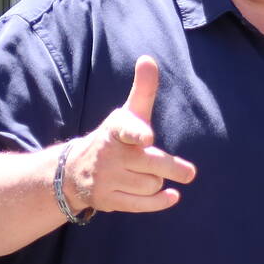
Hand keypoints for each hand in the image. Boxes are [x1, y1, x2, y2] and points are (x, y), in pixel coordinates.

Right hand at [69, 57, 197, 213]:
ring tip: (149, 175)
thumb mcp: (127, 114)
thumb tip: (148, 59)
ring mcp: (107, 178)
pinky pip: (141, 204)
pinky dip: (159, 202)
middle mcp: (109, 153)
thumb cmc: (114, 138)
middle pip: (151, 163)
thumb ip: (143, 90)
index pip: (127, 129)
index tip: (147, 138)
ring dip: (157, 182)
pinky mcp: (108, 199)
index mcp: (115, 129)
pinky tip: (172, 196)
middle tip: (189, 173)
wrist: (73, 170)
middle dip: (171, 168)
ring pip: (150, 184)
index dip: (137, 133)